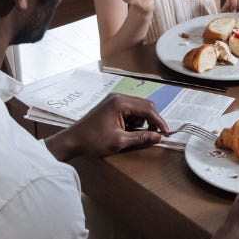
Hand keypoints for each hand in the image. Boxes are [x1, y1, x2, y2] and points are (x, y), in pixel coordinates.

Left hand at [45, 94, 168, 160]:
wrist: (72, 141)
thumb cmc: (93, 141)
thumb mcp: (119, 142)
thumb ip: (141, 138)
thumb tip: (159, 137)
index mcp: (120, 102)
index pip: (148, 109)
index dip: (159, 122)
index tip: (165, 134)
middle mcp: (118, 97)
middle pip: (145, 106)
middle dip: (151, 121)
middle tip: (153, 136)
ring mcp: (113, 100)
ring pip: (138, 108)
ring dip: (141, 122)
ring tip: (134, 135)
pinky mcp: (110, 106)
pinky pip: (130, 110)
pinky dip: (133, 120)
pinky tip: (126, 131)